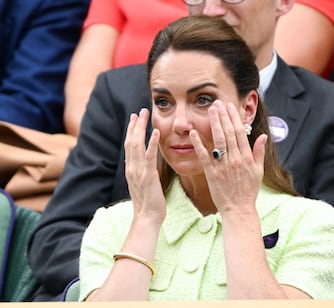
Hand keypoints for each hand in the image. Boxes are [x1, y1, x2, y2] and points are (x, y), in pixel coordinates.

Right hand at [124, 109, 165, 224]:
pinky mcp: (148, 175)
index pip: (129, 146)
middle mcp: (132, 168)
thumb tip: (140, 164)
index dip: (131, 131)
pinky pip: (150, 156)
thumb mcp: (142, 185)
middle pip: (131, 141)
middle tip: (140, 111)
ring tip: (145, 114)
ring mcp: (138, 171)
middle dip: (135, 125)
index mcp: (131, 169)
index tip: (134, 118)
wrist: (146, 218)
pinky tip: (156, 131)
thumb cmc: (147, 204)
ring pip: (137, 144)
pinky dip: (152, 142)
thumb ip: (140, 172)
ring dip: (141, 128)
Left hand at [189, 100, 266, 214]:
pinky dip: (199, 144)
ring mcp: (223, 166)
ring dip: (214, 124)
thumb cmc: (248, 191)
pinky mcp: (211, 173)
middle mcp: (235, 159)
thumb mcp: (258, 171)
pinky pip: (204, 156)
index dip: (234, 118)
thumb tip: (263, 136)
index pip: (240, 133)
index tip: (230, 106)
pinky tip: (194, 132)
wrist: (238, 209)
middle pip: (229, 133)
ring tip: (210, 110)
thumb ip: (259, 153)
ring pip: (218, 140)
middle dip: (223, 116)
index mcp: (246, 157)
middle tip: (217, 103)